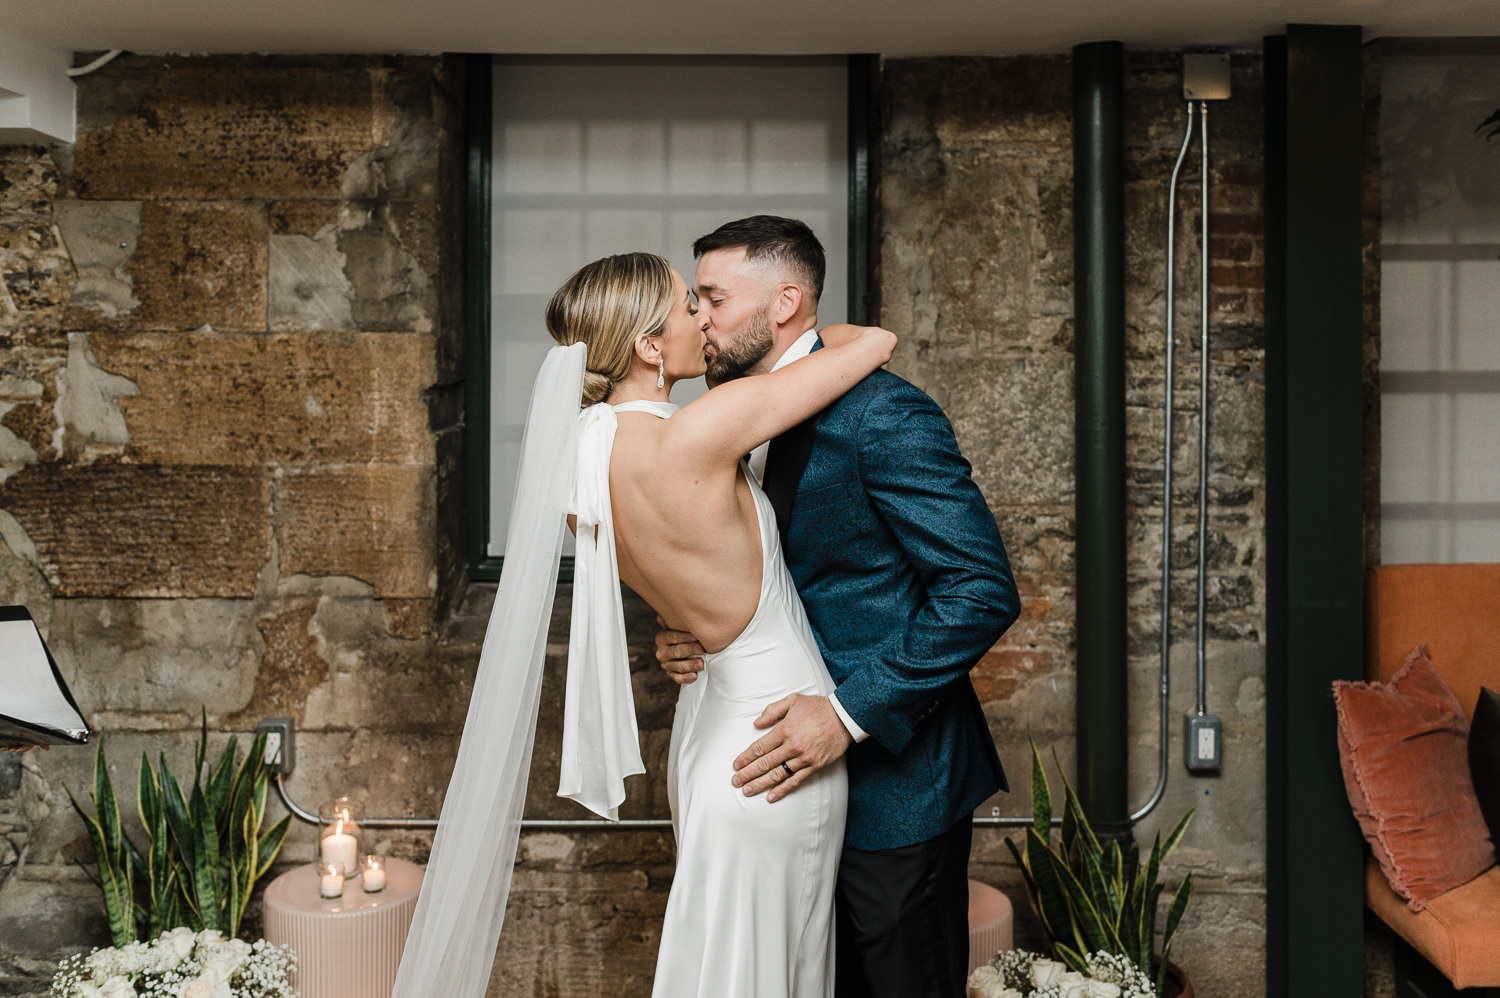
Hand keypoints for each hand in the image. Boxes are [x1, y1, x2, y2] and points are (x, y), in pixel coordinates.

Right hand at [655, 615, 703, 685]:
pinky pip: (677, 678)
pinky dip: (686, 678)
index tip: (696, 636)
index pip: (672, 637)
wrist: (681, 650)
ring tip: (701, 664)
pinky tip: (694, 676)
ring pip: (677, 666)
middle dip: (690, 650)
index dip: (684, 637)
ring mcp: (666, 664)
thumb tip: (663, 615)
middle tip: (702, 649)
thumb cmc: (682, 634)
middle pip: (676, 651)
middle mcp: (662, 652)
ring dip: (690, 665)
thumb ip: (674, 620)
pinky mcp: (671, 674)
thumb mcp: (677, 626)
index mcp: (662, 638)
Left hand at [731, 694, 851, 801]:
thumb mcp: (793, 700)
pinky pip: (795, 781)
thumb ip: (773, 710)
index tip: (736, 765)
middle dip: (748, 773)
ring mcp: (803, 758)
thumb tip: (756, 723)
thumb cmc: (818, 707)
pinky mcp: (814, 766)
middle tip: (735, 781)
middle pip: (765, 763)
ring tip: (747, 791)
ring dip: (760, 784)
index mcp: (784, 730)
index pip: (760, 747)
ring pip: (777, 775)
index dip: (746, 758)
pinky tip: (771, 796)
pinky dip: (782, 790)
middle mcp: (792, 746)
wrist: (844, 717)